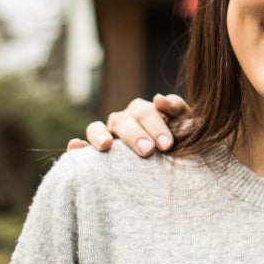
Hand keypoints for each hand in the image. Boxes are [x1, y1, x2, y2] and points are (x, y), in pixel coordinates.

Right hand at [66, 94, 188, 156]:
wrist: (177, 165)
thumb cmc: (181, 142)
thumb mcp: (187, 126)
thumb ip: (178, 110)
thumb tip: (159, 98)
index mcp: (145, 112)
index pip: (147, 111)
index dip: (156, 126)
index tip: (167, 145)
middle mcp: (124, 120)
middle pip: (124, 120)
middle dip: (136, 135)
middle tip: (148, 151)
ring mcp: (107, 135)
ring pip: (96, 127)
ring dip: (100, 135)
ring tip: (107, 146)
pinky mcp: (94, 152)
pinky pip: (81, 147)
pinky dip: (77, 146)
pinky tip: (76, 147)